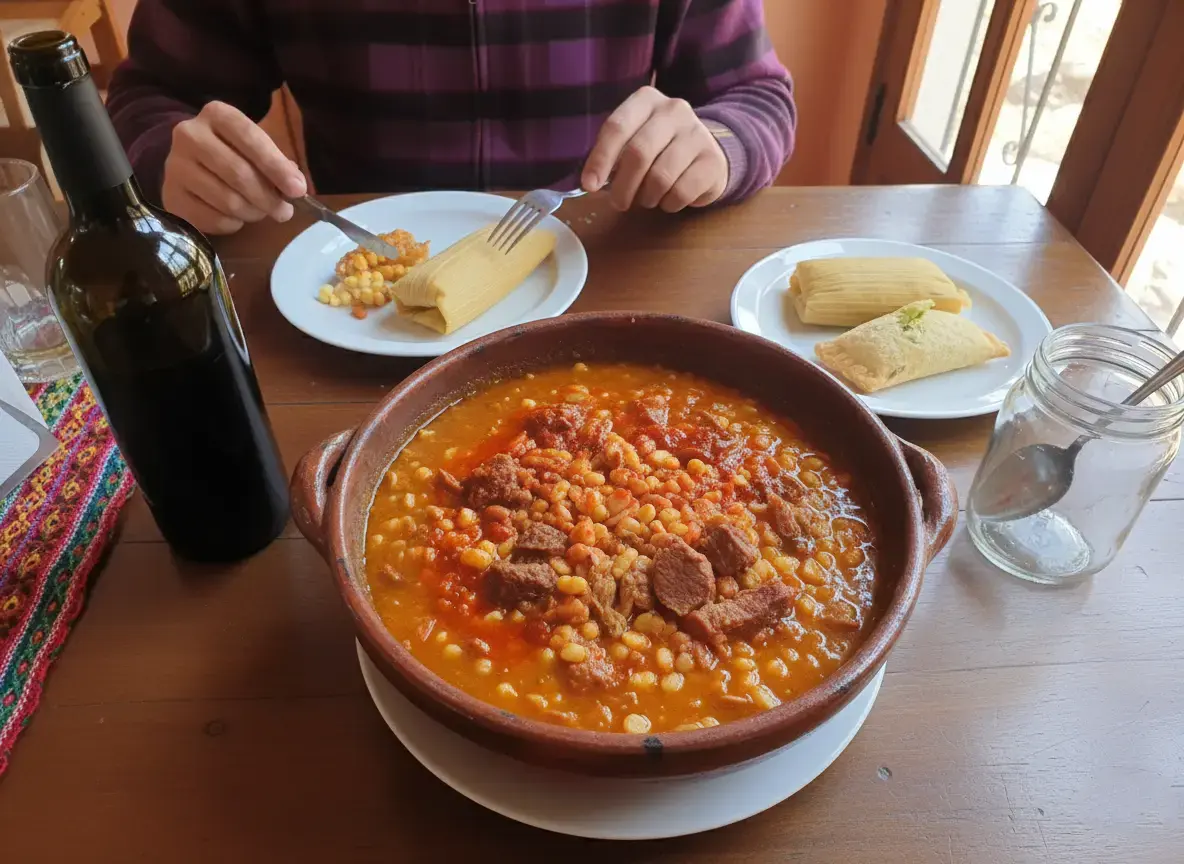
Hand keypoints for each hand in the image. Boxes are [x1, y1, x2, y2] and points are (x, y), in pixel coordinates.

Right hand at [163, 101, 306, 234]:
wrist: (187, 165)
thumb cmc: (231, 153)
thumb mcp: (255, 148)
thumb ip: (277, 162)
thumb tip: (296, 186)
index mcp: (216, 114)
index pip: (250, 138)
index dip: (276, 166)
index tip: (298, 190)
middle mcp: (190, 134)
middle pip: (239, 173)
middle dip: (268, 198)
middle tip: (284, 212)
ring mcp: (176, 166)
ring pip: (228, 200)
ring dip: (253, 213)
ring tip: (259, 212)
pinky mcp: (171, 195)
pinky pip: (214, 219)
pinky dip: (233, 224)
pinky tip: (235, 217)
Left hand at [581, 86, 727, 212]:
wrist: (706, 151)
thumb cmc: (660, 148)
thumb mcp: (634, 139)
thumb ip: (614, 154)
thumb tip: (592, 182)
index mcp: (646, 100)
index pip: (617, 127)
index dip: (600, 159)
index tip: (589, 185)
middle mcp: (674, 110)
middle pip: (639, 153)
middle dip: (623, 186)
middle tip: (618, 203)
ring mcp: (697, 133)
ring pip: (660, 177)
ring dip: (647, 197)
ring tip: (647, 198)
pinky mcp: (712, 160)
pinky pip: (681, 192)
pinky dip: (669, 204)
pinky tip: (669, 199)